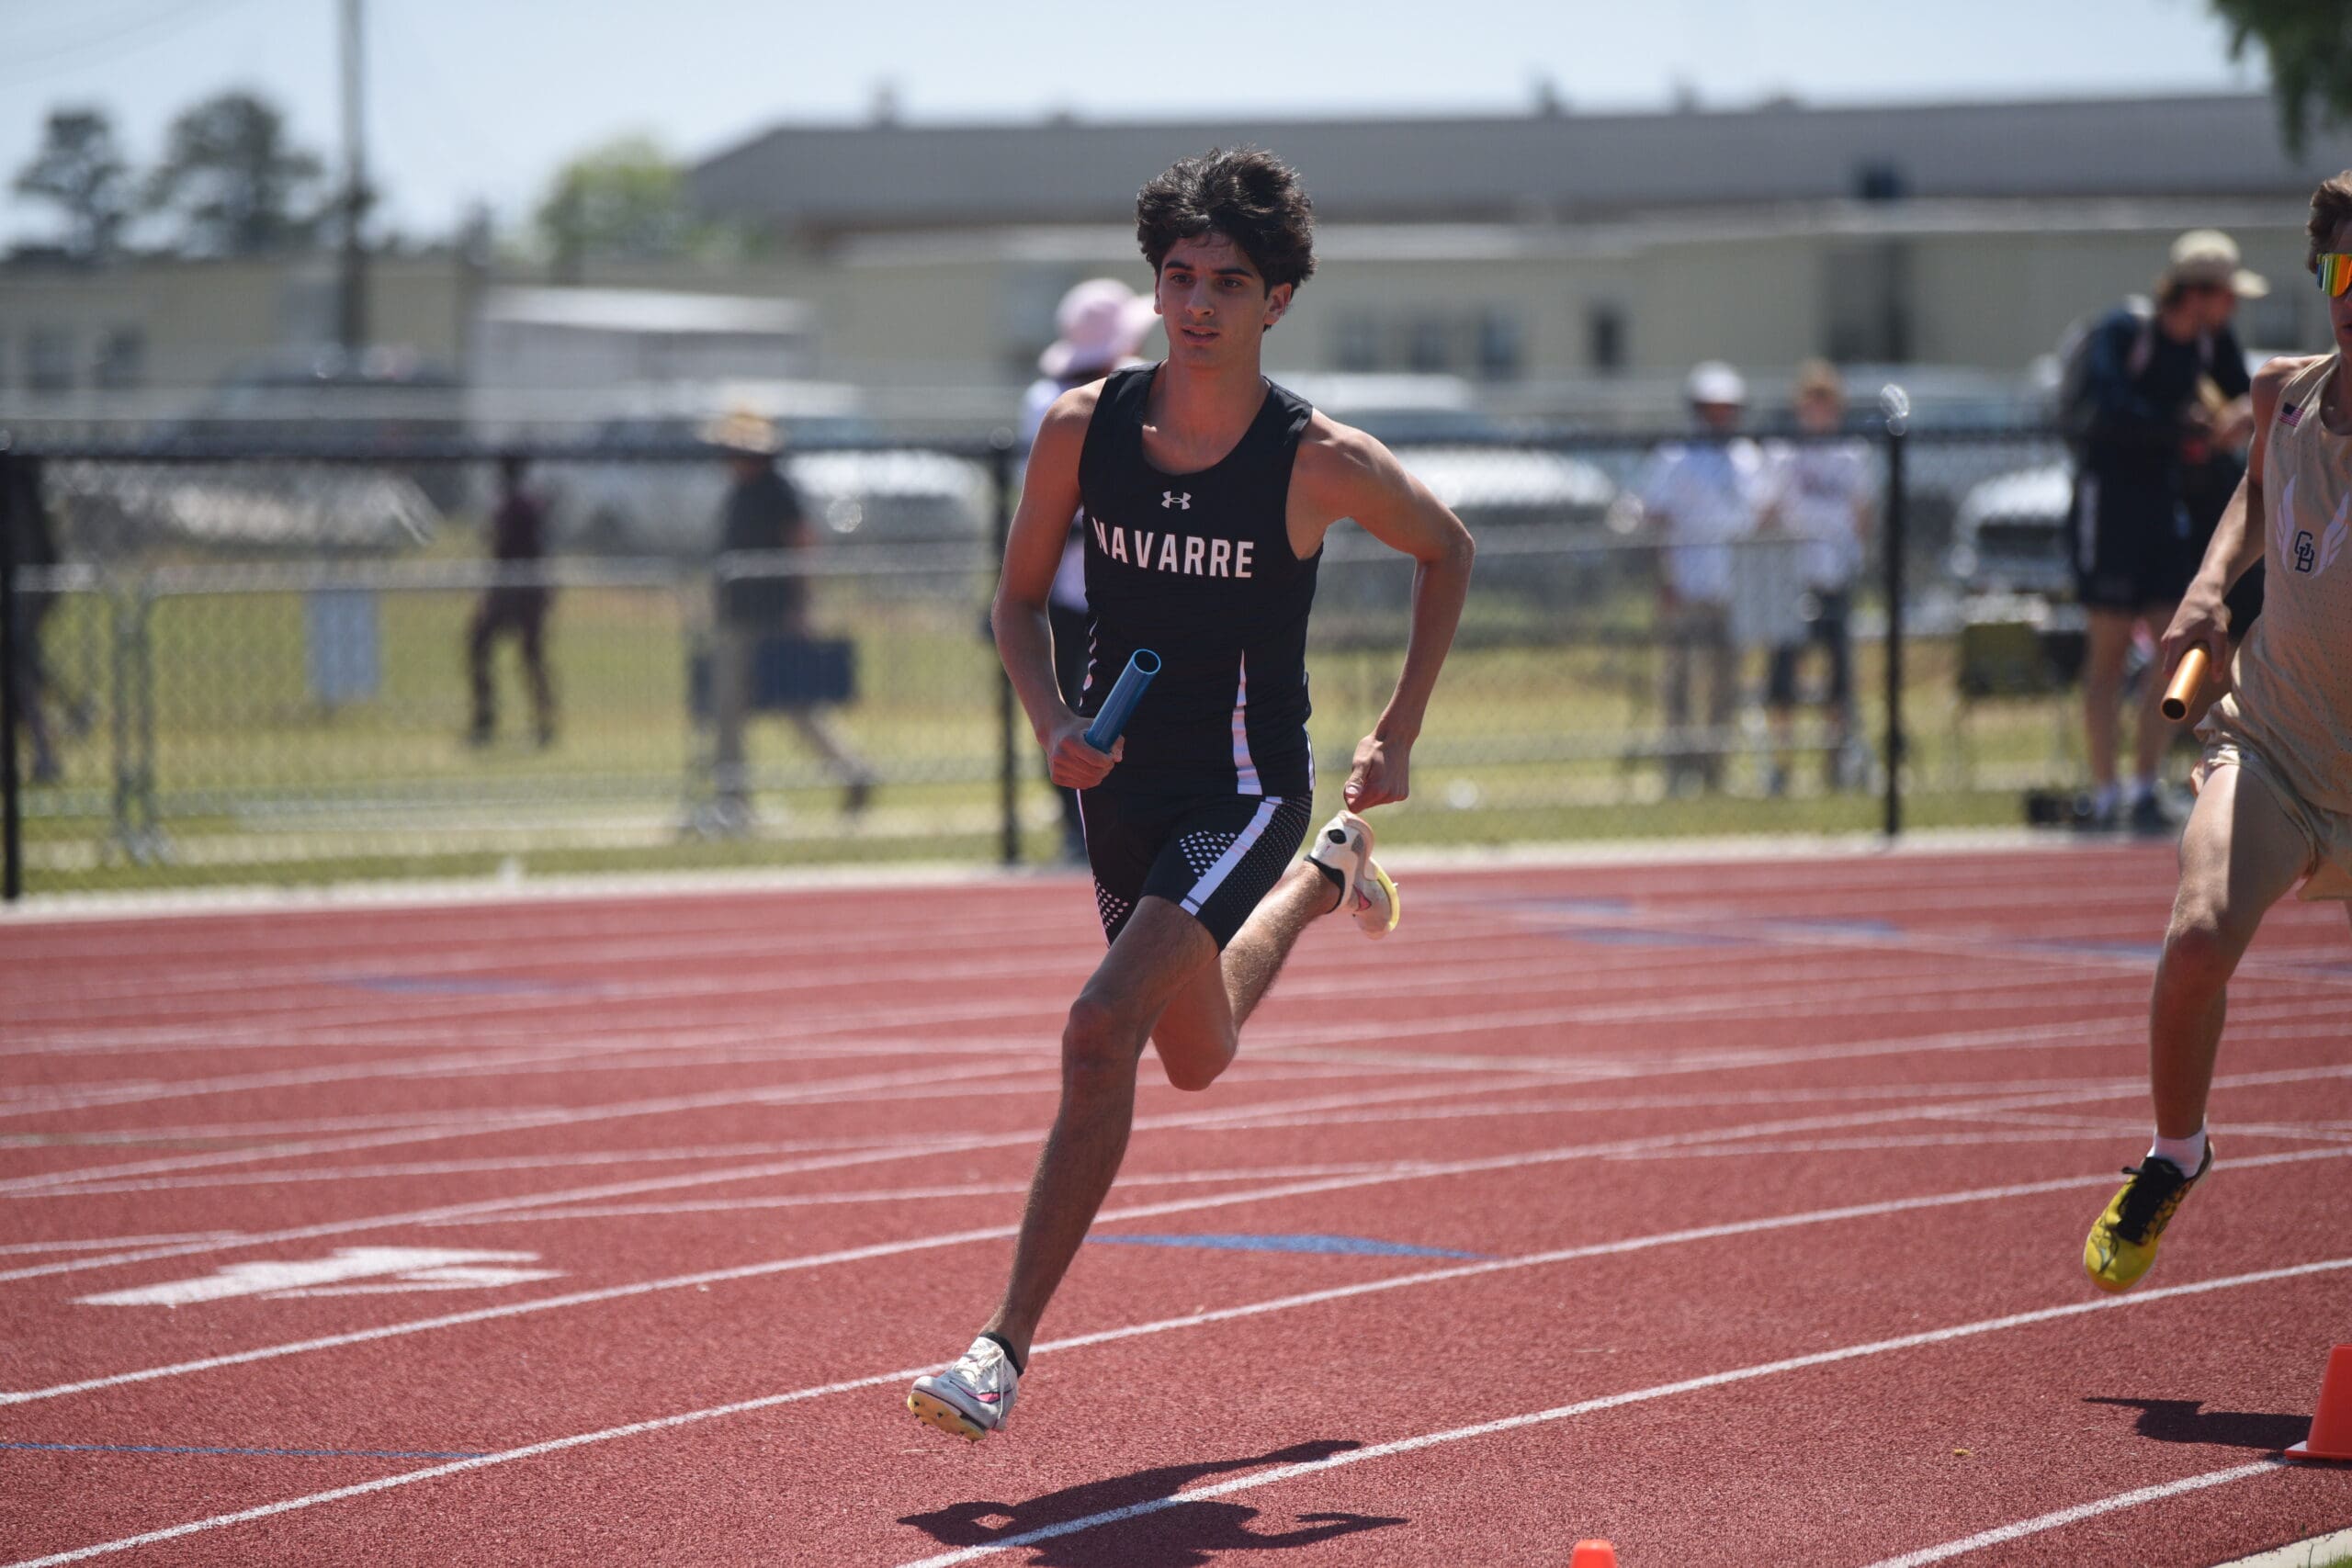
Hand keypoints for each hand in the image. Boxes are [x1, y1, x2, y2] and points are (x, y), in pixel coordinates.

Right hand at [1044, 713, 1121, 788]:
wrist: (1054, 732)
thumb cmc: (1079, 728)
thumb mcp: (1096, 726)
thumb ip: (1113, 739)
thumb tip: (1118, 758)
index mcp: (1069, 741)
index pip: (1095, 759)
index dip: (1108, 760)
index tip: (1111, 756)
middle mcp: (1060, 755)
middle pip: (1092, 772)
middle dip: (1106, 769)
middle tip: (1109, 763)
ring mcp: (1056, 768)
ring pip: (1088, 781)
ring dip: (1100, 776)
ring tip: (1101, 767)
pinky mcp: (1055, 777)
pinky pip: (1081, 785)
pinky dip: (1090, 781)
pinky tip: (1091, 772)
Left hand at [1343, 732, 1410, 810]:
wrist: (1396, 737)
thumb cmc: (1375, 747)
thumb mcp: (1360, 761)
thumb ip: (1355, 781)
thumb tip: (1350, 796)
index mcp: (1378, 790)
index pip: (1354, 807)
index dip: (1349, 795)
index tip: (1354, 779)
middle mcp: (1390, 796)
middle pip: (1364, 805)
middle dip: (1360, 792)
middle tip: (1365, 773)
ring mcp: (1398, 796)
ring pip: (1374, 802)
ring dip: (1371, 790)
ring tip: (1376, 772)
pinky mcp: (1403, 794)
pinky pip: (1385, 798)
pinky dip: (1382, 789)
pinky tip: (1385, 774)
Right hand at [2159, 582, 2231, 698]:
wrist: (2203, 591)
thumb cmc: (2210, 612)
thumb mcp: (2219, 634)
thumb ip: (2218, 656)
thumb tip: (2217, 678)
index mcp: (2175, 641)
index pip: (2168, 670)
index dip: (2174, 683)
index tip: (2181, 695)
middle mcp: (2167, 641)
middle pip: (2172, 666)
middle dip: (2183, 673)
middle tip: (2200, 676)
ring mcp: (2167, 637)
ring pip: (2174, 658)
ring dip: (2186, 661)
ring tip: (2203, 658)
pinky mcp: (2171, 634)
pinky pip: (2175, 651)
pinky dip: (2185, 654)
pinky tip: (2198, 649)